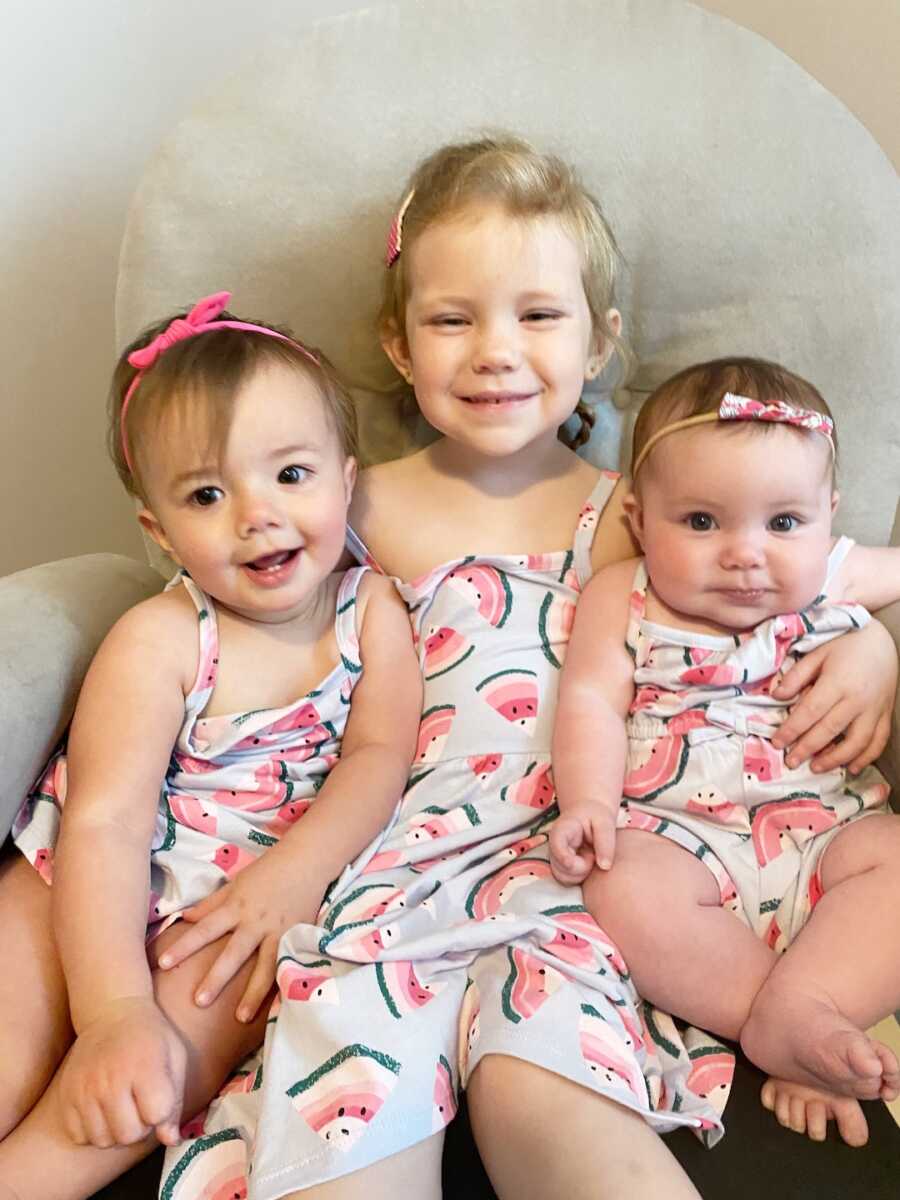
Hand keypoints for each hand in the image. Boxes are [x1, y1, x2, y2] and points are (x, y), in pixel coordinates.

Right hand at [59, 996, 186, 1147]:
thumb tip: (171, 1140)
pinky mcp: (66, 1096)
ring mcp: (85, 1089)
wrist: (112, 1013)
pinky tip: (102, 1110)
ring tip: (122, 1108)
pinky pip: (79, 1136)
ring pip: (103, 1140)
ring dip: (116, 1131)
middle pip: (129, 1135)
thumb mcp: (175, 1057)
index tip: (159, 1096)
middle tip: (140, 1105)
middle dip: (141, 1126)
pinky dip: (93, 1130)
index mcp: (144, 1067)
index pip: (156, 1115)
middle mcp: (111, 1080)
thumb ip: (174, 1101)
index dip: (161, 1112)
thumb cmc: (150, 1038)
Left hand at [158, 851, 323, 1021]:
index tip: (164, 964)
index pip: (205, 929)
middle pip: (233, 953)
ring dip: (252, 992)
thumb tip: (185, 918)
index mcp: (236, 906)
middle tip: (198, 1001)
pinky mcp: (297, 937)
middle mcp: (255, 922)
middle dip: (216, 978)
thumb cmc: (268, 870)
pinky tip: (278, 1005)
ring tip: (240, 1017)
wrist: (307, 860)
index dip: (184, 946)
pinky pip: (288, 964)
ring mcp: (278, 932)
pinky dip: (282, 984)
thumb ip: (212, 903)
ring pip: (264, 966)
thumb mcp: (237, 883)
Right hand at [549, 807, 617, 884]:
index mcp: (562, 829)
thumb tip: (605, 867)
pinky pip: (567, 880)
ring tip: (591, 858)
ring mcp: (557, 857)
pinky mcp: (562, 866)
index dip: (562, 856)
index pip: (556, 844)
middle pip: (559, 866)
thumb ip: (605, 842)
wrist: (590, 813)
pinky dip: (579, 878)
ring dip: (580, 874)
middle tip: (593, 855)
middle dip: (579, 868)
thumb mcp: (605, 822)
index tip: (572, 863)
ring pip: (562, 877)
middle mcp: (555, 845)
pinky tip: (587, 865)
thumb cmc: (597, 815)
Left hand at [772, 620, 896, 772]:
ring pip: (857, 742)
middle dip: (807, 749)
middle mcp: (858, 699)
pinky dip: (866, 758)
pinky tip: (852, 768)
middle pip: (830, 730)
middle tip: (791, 762)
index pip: (810, 712)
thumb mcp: (817, 653)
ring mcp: (875, 709)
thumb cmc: (845, 644)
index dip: (792, 730)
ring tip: (816, 767)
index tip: (777, 743)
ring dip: (836, 759)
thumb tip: (776, 696)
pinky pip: (879, 741)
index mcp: (838, 682)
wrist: (882, 640)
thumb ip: (797, 676)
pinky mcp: (886, 714)